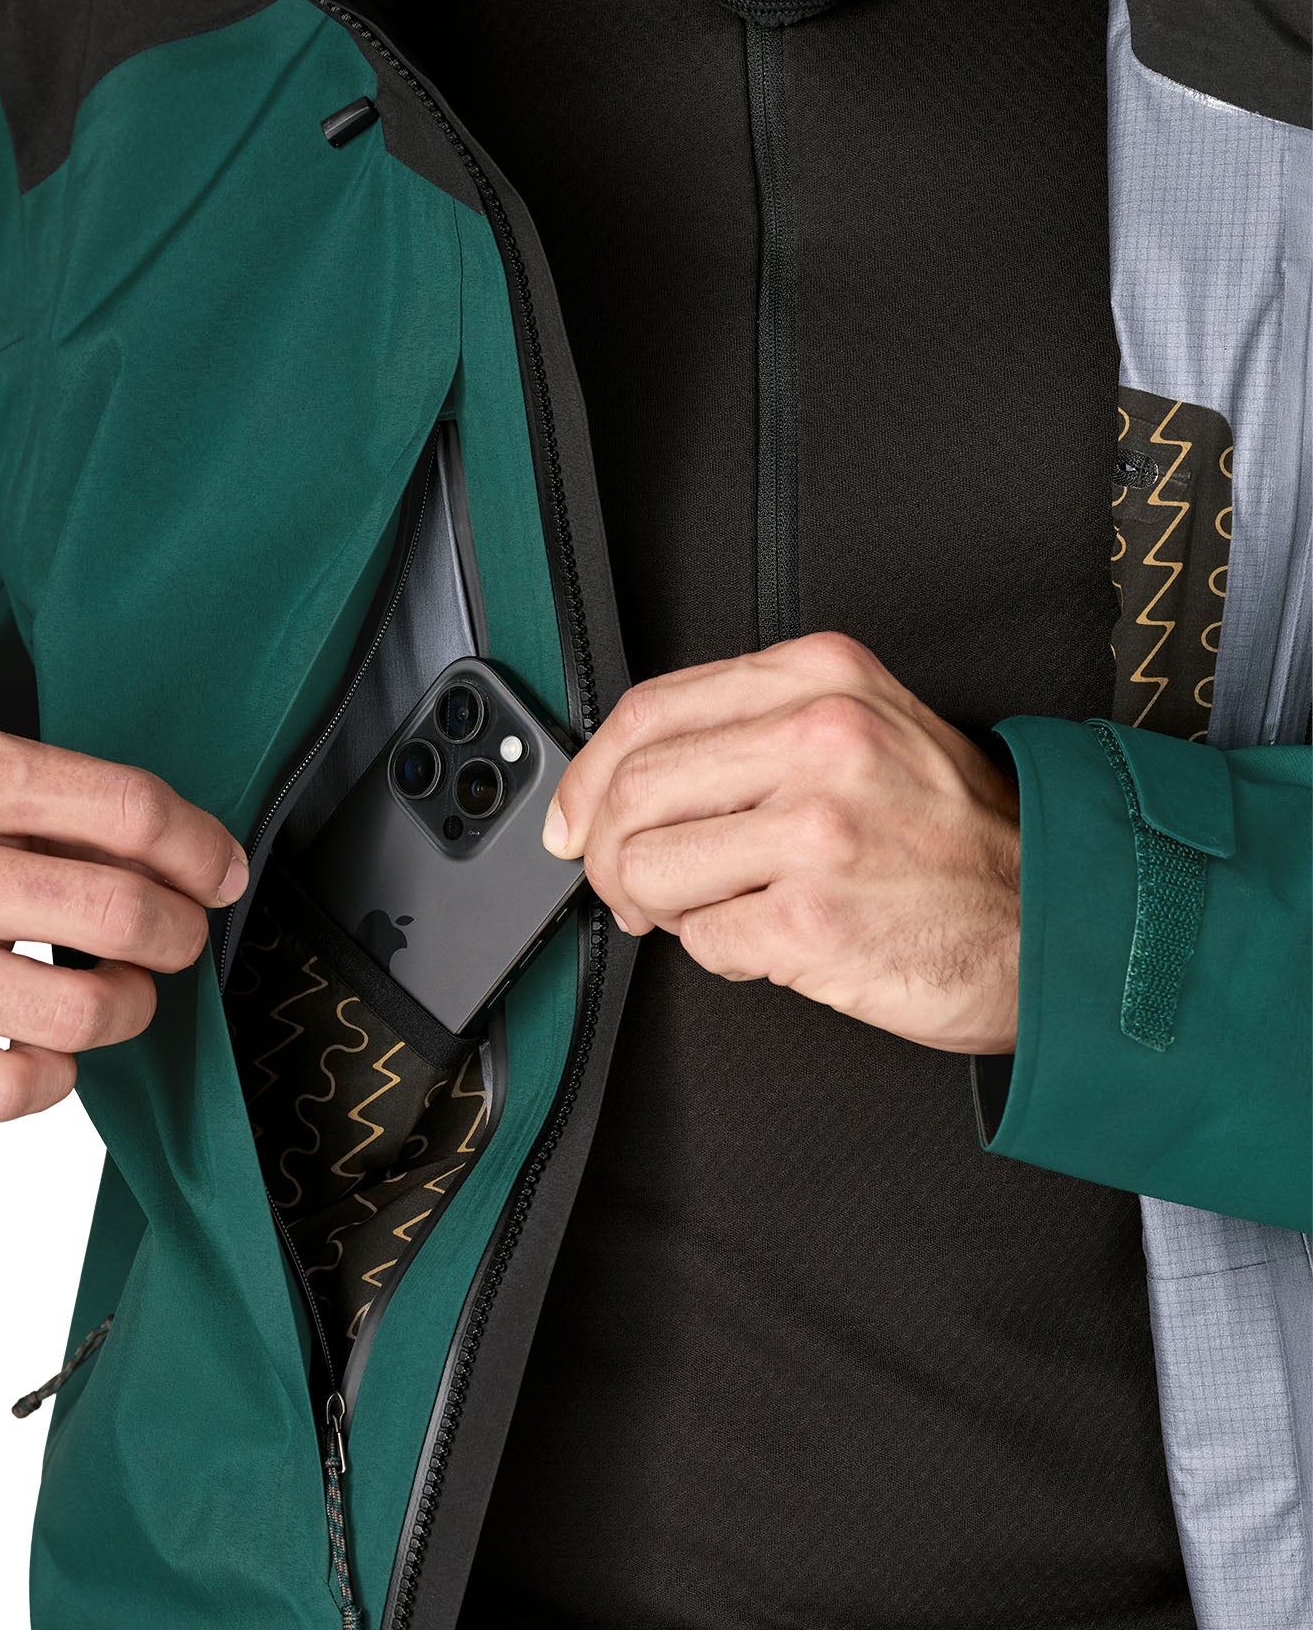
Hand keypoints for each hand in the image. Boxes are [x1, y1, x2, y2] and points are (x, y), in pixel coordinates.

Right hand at [0, 721, 247, 1119]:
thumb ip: (68, 805)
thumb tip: (195, 863)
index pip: (130, 811)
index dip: (201, 850)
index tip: (219, 875)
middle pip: (122, 913)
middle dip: (177, 933)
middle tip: (172, 936)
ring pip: (85, 1013)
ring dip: (128, 1006)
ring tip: (113, 989)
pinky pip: (19, 1088)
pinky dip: (55, 1071)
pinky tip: (43, 1040)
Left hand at [543, 633, 1020, 1054]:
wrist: (1057, 919)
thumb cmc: (954, 835)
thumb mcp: (867, 728)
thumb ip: (751, 731)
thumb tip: (619, 780)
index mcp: (823, 679)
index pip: (648, 713)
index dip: (587, 776)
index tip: (572, 818)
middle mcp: (820, 741)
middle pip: (632, 792)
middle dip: (608, 853)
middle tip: (631, 885)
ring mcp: (818, 831)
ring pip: (648, 868)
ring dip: (658, 906)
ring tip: (707, 911)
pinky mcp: (814, 920)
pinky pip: (703, 939)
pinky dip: (721, 950)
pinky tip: (771, 939)